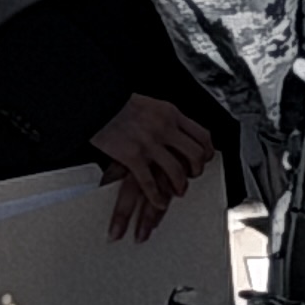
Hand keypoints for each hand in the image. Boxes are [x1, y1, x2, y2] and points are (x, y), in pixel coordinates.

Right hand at [90, 94, 215, 244]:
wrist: (97, 102)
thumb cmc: (119, 104)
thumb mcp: (152, 106)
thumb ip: (165, 119)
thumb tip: (175, 132)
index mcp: (172, 114)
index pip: (202, 135)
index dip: (207, 151)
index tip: (205, 158)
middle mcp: (165, 128)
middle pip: (195, 154)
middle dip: (197, 169)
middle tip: (192, 176)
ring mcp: (150, 143)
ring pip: (176, 170)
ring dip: (180, 184)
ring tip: (178, 191)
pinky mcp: (132, 156)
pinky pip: (149, 181)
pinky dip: (156, 195)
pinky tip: (159, 201)